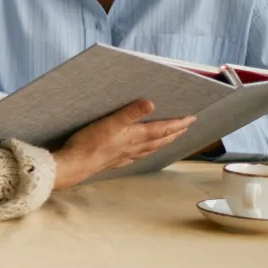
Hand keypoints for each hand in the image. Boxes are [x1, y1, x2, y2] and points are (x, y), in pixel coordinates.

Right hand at [51, 100, 196, 190]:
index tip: (192, 118)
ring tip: (170, 138)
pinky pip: (137, 156)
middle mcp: (135, 147)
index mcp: (136, 136)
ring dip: (163, 142)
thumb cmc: (91, 143)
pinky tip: (141, 153)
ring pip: (151, 148)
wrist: (75, 164)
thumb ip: (131, 113)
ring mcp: (125, 155)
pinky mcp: (114, 160)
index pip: (163, 129)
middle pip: (160, 139)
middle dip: (175, 132)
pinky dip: (145, 152)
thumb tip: (151, 103)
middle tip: (186, 127)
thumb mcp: (111, 122)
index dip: (178, 123)